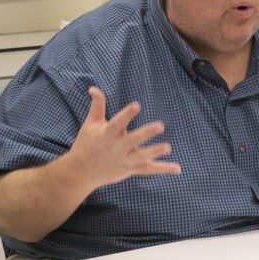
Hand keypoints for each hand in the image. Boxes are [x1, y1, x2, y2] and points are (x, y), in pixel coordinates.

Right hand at [64, 85, 180, 187]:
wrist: (81, 171)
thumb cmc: (87, 143)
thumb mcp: (90, 124)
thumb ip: (97, 106)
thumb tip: (94, 88)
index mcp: (107, 134)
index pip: (118, 123)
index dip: (127, 114)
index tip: (137, 105)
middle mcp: (117, 147)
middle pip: (133, 140)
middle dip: (146, 133)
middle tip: (160, 126)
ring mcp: (124, 160)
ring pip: (142, 157)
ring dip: (155, 152)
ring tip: (168, 147)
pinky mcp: (131, 169)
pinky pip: (149, 170)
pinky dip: (163, 169)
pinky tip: (177, 169)